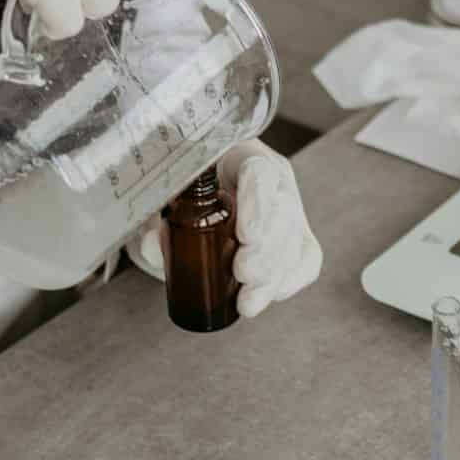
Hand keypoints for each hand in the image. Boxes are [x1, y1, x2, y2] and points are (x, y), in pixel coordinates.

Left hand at [134, 142, 321, 319]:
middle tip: (242, 274)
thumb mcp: (163, 202)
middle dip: (266, 250)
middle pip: (283, 211)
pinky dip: (289, 282)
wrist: (196, 203)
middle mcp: (273, 181)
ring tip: (248, 301)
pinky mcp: (296, 238)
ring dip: (274, 275)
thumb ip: (155, 222)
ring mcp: (288, 210)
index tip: (245, 236)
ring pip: (296, 240)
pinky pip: (307, 260)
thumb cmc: (182, 195)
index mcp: (241, 157)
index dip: (258, 204)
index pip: (260, 173)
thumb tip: (152, 246)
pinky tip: (268, 296)